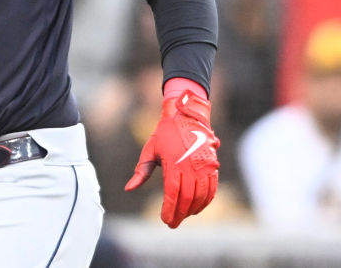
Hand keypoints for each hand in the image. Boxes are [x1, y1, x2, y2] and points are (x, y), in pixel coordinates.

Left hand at [124, 90, 219, 227]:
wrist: (186, 116)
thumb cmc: (165, 134)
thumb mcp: (150, 150)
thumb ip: (141, 172)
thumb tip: (128, 189)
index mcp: (173, 163)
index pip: (172, 193)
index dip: (169, 209)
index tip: (164, 219)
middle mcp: (190, 166)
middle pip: (187, 198)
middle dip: (179, 214)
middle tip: (172, 223)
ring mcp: (203, 166)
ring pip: (200, 196)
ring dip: (192, 210)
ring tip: (183, 216)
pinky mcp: (212, 166)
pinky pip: (211, 188)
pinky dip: (206, 201)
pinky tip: (197, 208)